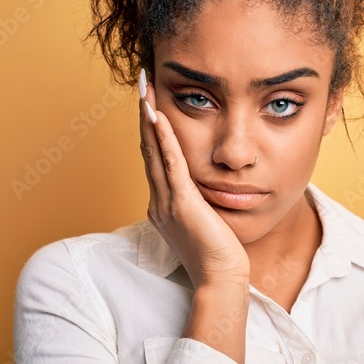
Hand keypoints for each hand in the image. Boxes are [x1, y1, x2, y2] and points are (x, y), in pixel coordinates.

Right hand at [138, 68, 250, 289]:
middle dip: (144, 114)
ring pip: (153, 152)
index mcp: (163, 204)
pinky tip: (159, 117)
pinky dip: (164, 140)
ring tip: (145, 90)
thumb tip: (207, 184)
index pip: (154, 158)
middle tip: (141, 83)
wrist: (221, 280)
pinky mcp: (182, 205)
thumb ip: (200, 201)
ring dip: (149, 118)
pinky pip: (171, 166)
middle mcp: (159, 201)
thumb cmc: (220, 255)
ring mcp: (167, 203)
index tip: (150, 100)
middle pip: (147, 148)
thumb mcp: (206, 220)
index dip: (150, 127)